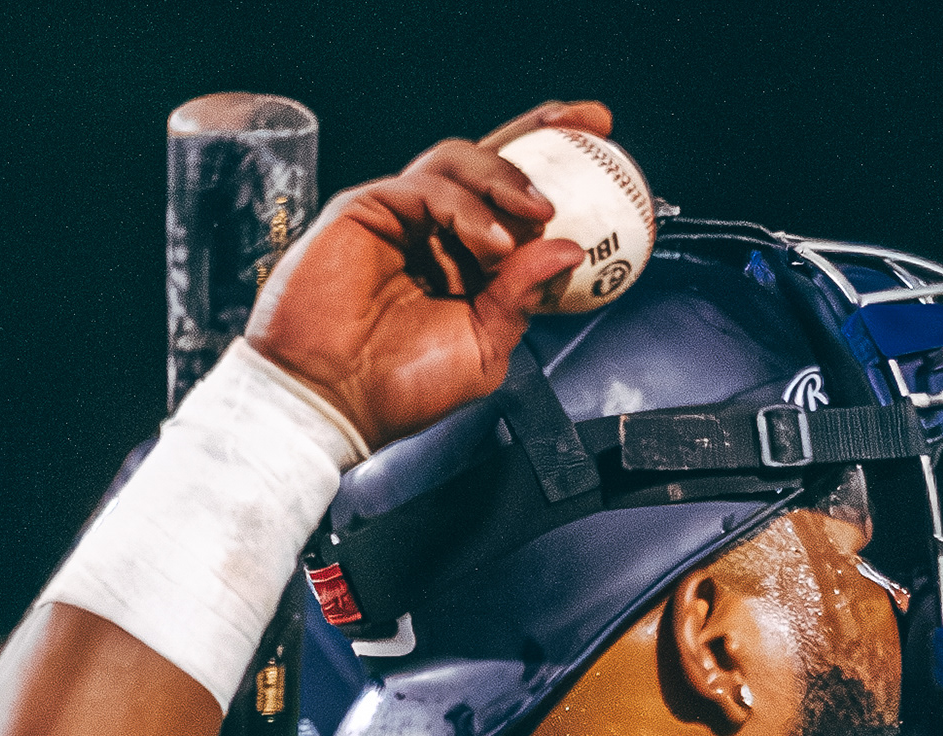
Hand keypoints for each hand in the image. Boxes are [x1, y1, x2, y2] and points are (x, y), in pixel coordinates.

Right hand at [246, 97, 611, 446]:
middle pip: (488, 156)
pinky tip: (495, 243)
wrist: (335, 403)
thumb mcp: (484, 348)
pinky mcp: (367, 208)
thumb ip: (522, 297)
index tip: (607, 152)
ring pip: (459, 160)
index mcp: (463, 260)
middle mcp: (433, 229)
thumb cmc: (398, 388)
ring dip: (506, 179)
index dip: (555, 168)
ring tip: (537, 213)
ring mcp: (400, 215)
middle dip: (542, 131)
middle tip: (588, 126)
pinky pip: (426, 188)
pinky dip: (467, 209)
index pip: (512, 199)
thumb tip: (567, 249)